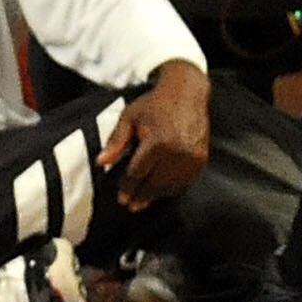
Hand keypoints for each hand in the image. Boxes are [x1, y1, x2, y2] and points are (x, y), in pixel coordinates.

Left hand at [98, 60, 209, 208]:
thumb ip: (116, 141)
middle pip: (155, 183)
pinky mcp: (201, 160)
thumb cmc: (154, 105)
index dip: (129, 187)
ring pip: (171, 186)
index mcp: (157, 142)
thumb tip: (100, 162)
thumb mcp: (130, 117)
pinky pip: (185, 182)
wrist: (186, 94)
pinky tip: (161, 192)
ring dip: (157, 196)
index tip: (121, 199)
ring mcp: (191, 158)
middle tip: (130, 206)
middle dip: (142, 196)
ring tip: (143, 202)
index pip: (139, 172)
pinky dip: (172, 189)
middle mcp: (176, 153)